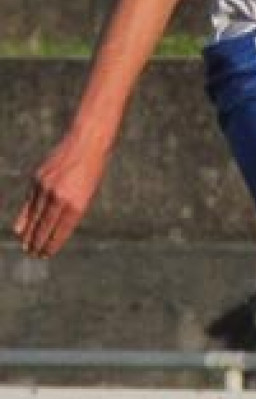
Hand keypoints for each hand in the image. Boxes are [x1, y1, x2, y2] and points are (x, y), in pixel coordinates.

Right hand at [14, 124, 112, 257]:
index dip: (50, 245)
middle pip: (44, 227)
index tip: (45, 255)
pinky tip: (21, 228)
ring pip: (33, 217)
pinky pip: (29, 203)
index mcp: (76, 205)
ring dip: (28, 234)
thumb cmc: (91, 172)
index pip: (59, 232)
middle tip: (32, 254)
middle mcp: (59, 198)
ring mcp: (46, 187)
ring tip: (25, 246)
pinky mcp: (37, 179)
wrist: (86, 143)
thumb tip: (53, 231)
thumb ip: (71, 212)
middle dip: (37, 243)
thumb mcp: (87, 196)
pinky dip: (25, 217)